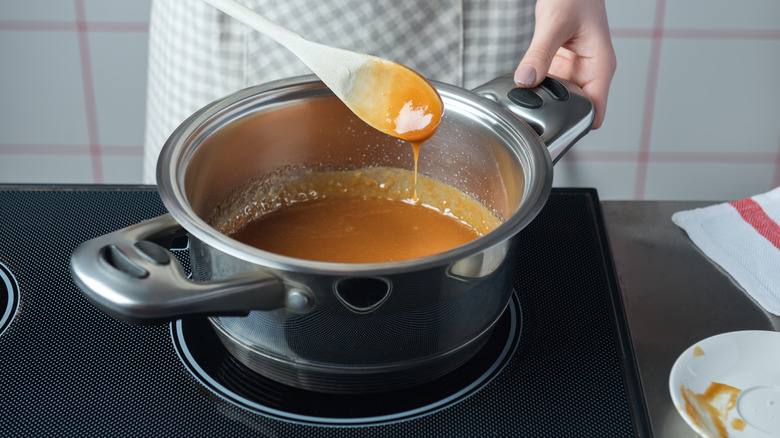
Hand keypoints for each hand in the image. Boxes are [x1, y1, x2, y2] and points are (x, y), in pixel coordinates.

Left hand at [514, 0, 616, 128]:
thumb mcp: (554, 24)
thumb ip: (540, 53)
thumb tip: (526, 79)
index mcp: (599, 66)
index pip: (594, 111)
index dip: (576, 124)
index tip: (554, 130)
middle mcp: (589, 71)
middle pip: (574, 109)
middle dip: (554, 115)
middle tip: (529, 116)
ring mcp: (574, 69)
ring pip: (559, 99)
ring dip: (543, 102)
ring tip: (524, 101)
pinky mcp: (560, 64)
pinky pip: (549, 84)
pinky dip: (537, 87)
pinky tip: (524, 86)